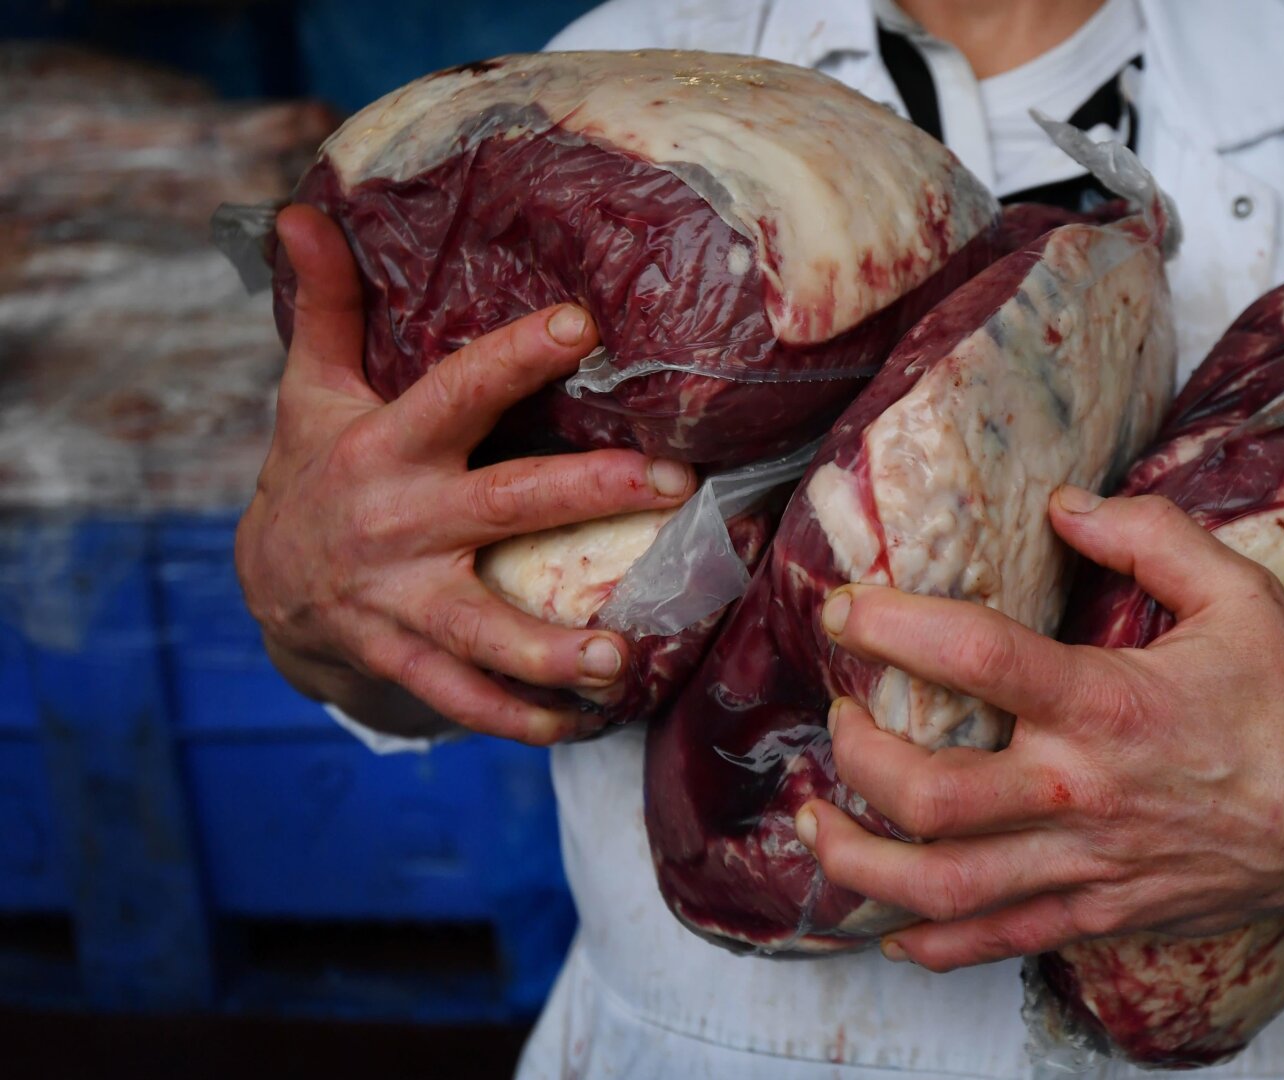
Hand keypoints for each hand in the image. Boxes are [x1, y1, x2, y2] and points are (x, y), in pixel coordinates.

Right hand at [235, 205, 695, 743]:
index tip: (583, 325)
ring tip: (621, 657)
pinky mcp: (402, 660)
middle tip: (672, 485)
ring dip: (550, 649)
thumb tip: (303, 208)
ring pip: (481, 629)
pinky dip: (516, 716)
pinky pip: (461, 697)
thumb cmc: (316, 472)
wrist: (264, 588)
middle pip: (503, 505)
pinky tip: (580, 721)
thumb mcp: (313, 390)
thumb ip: (328, 307)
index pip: (457, 391)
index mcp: (386, 447)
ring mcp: (400, 602)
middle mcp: (399, 524)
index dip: (515, 357)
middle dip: (588, 495)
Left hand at [795, 488, 1283, 969]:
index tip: (842, 610)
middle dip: (858, 756)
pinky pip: (995, 942)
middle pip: (930, 794)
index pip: (975, 658)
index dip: (890, 626)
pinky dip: (930, 942)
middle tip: (841, 720)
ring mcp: (1087, 864)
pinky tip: (888, 922)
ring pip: (942, 885)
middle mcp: (1083, 792)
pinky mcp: (1099, 913)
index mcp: (1109, 703)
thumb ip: (1149, 534)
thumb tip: (1065, 504)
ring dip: (860, 859)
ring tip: (816, 823)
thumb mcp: (1239, 592)